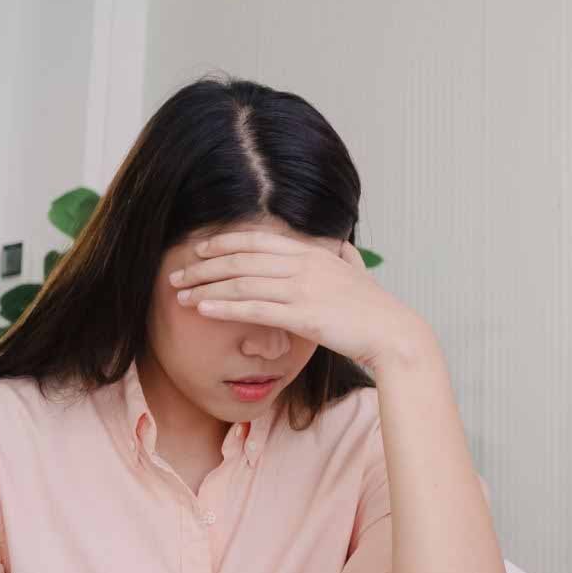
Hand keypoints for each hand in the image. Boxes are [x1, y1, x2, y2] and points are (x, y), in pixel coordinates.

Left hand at [170, 230, 430, 370]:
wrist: (393, 333)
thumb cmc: (376, 308)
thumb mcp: (360, 272)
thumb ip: (346, 257)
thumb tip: (343, 245)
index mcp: (313, 252)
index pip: (258, 239)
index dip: (224, 242)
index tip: (200, 249)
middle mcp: (303, 265)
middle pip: (241, 259)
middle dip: (204, 265)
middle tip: (178, 273)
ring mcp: (302, 289)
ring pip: (242, 282)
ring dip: (206, 287)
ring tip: (180, 295)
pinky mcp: (302, 316)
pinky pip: (254, 308)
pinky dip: (224, 307)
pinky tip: (203, 309)